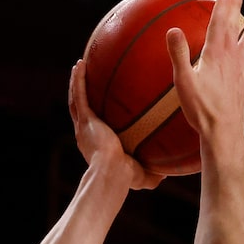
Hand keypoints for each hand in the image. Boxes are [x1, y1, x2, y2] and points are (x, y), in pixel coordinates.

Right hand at [68, 58, 163, 190]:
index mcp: (96, 143)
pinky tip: (80, 65)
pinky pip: (80, 95)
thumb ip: (153, 173)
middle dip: (82, 92)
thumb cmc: (126, 178)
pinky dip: (78, 80)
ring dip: (77, 81)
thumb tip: (166, 173)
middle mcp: (86, 133)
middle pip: (80, 108)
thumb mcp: (142, 175)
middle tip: (84, 78)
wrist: (113, 174)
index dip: (94, 112)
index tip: (99, 101)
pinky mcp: (86, 120)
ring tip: (79, 65)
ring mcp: (84, 125)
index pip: (93, 124)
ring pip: (77, 98)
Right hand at [165, 0, 243, 153]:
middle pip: (235, 27)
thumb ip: (179, 54)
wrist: (223, 134)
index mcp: (216, 54)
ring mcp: (240, 72)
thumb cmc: (200, 110)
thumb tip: (172, 29)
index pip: (220, 22)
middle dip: (238, 7)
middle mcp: (231, 59)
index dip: (223, 4)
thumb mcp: (184, 81)